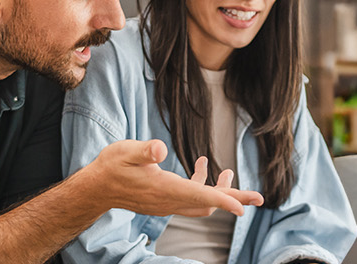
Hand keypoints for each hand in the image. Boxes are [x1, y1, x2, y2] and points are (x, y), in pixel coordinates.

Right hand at [83, 139, 263, 216]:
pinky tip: (202, 166)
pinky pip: (192, 200)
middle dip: (234, 198)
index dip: (224, 200)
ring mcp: (168, 204)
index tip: (244, 207)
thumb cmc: (111, 167)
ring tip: (229, 171)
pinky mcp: (166, 202)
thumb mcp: (125, 151)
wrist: (96, 188)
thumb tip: (159, 148)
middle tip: (259, 197)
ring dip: (219, 191)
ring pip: (202, 203)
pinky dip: (203, 187)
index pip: (200, 197)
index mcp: (165, 189)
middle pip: (209, 204)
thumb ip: (144, 150)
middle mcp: (169, 201)